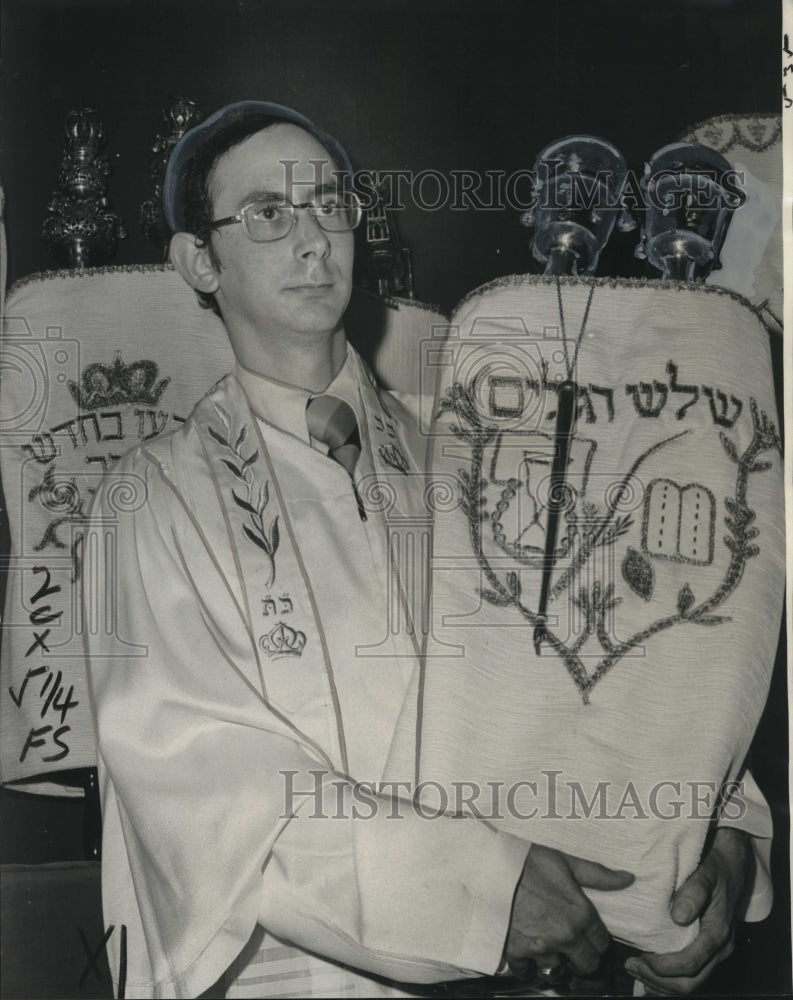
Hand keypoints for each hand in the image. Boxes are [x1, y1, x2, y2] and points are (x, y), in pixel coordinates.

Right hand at [505, 844, 633, 976]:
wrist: (490, 868)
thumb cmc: (528, 862)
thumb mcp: (566, 862)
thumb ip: (598, 875)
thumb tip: (628, 879)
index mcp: (581, 913)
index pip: (603, 943)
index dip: (597, 940)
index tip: (589, 936)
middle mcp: (566, 935)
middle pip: (587, 964)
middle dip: (582, 957)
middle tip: (572, 947)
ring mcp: (542, 947)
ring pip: (559, 970)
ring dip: (555, 961)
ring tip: (547, 947)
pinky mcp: (518, 953)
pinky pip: (528, 972)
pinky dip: (528, 965)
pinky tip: (527, 951)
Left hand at [624, 828, 747, 994]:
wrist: (729, 865)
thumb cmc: (714, 868)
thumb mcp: (705, 872)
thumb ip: (693, 892)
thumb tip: (678, 916)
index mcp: (718, 933)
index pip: (691, 963)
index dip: (664, 967)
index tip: (640, 957)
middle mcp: (720, 949)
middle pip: (690, 983)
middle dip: (659, 980)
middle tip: (630, 966)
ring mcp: (715, 953)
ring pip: (690, 984)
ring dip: (661, 983)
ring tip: (634, 969)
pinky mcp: (708, 951)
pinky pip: (690, 976)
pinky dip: (668, 980)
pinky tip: (648, 973)